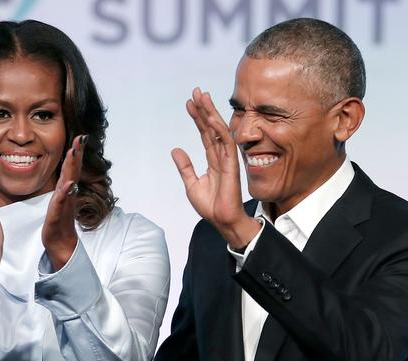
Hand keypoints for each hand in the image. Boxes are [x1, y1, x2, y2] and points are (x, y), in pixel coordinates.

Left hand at [41, 135, 86, 269]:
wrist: (60, 242)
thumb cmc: (59, 221)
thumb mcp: (60, 199)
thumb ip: (64, 186)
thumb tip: (68, 175)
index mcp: (66, 188)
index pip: (71, 167)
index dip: (76, 152)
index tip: (81, 137)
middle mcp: (68, 193)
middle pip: (73, 170)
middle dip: (77, 153)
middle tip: (82, 138)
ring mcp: (64, 203)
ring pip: (69, 182)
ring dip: (72, 168)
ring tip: (74, 153)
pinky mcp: (58, 213)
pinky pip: (61, 201)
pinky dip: (65, 192)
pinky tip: (68, 184)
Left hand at [172, 88, 260, 248]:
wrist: (221, 220)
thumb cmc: (210, 206)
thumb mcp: (191, 184)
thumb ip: (185, 167)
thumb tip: (175, 150)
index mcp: (212, 161)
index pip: (204, 134)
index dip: (197, 119)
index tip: (189, 104)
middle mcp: (220, 156)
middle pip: (211, 128)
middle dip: (204, 109)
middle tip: (196, 92)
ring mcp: (227, 159)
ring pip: (219, 130)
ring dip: (211, 113)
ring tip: (202, 97)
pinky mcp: (231, 164)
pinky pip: (226, 142)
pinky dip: (219, 129)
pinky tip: (211, 117)